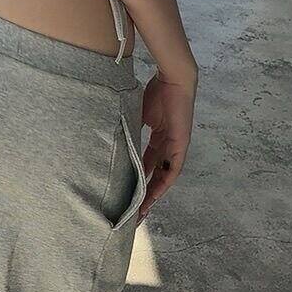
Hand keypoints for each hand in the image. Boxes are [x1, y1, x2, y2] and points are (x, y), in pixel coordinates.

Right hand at [135, 69, 196, 221]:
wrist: (173, 79)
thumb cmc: (155, 91)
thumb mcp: (137, 115)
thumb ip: (129, 130)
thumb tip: (110, 141)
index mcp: (158, 138)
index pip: (147, 165)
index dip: (138, 180)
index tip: (127, 195)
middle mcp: (168, 146)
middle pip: (156, 175)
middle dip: (145, 195)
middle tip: (134, 212)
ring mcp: (176, 146)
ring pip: (165, 177)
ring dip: (154, 193)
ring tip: (142, 209)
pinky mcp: (181, 144)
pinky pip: (173, 169)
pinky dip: (164, 182)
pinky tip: (155, 194)